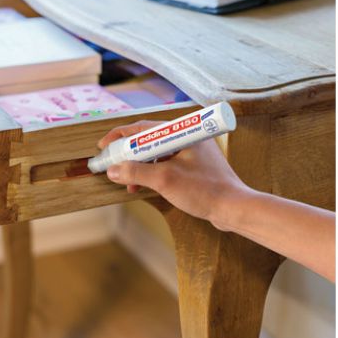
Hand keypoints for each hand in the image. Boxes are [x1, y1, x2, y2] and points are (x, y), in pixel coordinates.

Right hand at [96, 120, 253, 230]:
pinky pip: (165, 165)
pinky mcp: (193, 167)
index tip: (103, 145)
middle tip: (111, 164)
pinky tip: (141, 186)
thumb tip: (113, 170)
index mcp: (182, 132)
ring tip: (126, 182)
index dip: (120, 136)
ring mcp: (190, 153)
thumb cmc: (205, 190)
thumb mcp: (164, 180)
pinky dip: (151, 174)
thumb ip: (136, 172)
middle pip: (148, 141)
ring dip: (139, 167)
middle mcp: (187, 138)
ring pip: (156, 155)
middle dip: (128, 154)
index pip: (144, 128)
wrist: (234, 209)